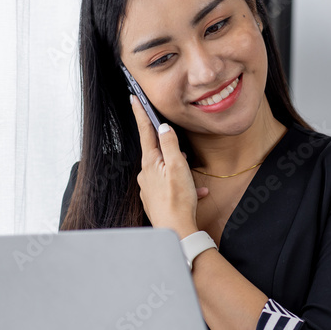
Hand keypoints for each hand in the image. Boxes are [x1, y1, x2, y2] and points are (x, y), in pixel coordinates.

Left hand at [129, 95, 207, 237]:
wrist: (176, 231)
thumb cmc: (178, 200)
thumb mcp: (178, 166)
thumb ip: (170, 144)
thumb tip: (163, 127)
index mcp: (150, 162)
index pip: (145, 131)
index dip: (140, 113)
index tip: (134, 98)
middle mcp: (145, 174)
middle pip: (158, 153)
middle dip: (172, 152)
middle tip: (184, 159)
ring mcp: (149, 188)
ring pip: (167, 172)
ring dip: (181, 173)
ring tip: (193, 183)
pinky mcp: (155, 200)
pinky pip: (170, 187)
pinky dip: (183, 188)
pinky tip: (196, 194)